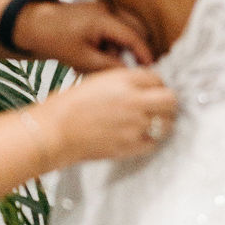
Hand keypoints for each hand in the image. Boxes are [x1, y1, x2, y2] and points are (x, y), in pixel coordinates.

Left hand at [13, 0, 151, 71]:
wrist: (32, 25)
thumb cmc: (54, 40)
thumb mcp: (82, 58)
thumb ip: (108, 65)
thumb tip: (129, 72)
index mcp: (103, 18)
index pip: (132, 36)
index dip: (143, 53)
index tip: (150, 67)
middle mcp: (107, 8)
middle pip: (134, 30)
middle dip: (132, 50)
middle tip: (124, 68)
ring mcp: (103, 8)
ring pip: (124, 31)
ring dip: (117, 49)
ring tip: (95, 63)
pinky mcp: (98, 12)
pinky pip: (113, 29)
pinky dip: (109, 44)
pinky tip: (92, 55)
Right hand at [41, 66, 177, 166]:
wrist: (54, 132)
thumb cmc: (69, 105)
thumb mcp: (98, 81)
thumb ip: (124, 82)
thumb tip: (145, 87)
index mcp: (124, 80)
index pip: (157, 78)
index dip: (156, 84)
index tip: (152, 90)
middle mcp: (134, 101)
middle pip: (171, 99)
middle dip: (168, 102)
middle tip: (160, 106)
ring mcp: (135, 125)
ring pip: (167, 123)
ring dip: (162, 122)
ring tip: (150, 122)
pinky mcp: (131, 146)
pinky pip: (154, 142)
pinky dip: (150, 140)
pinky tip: (138, 136)